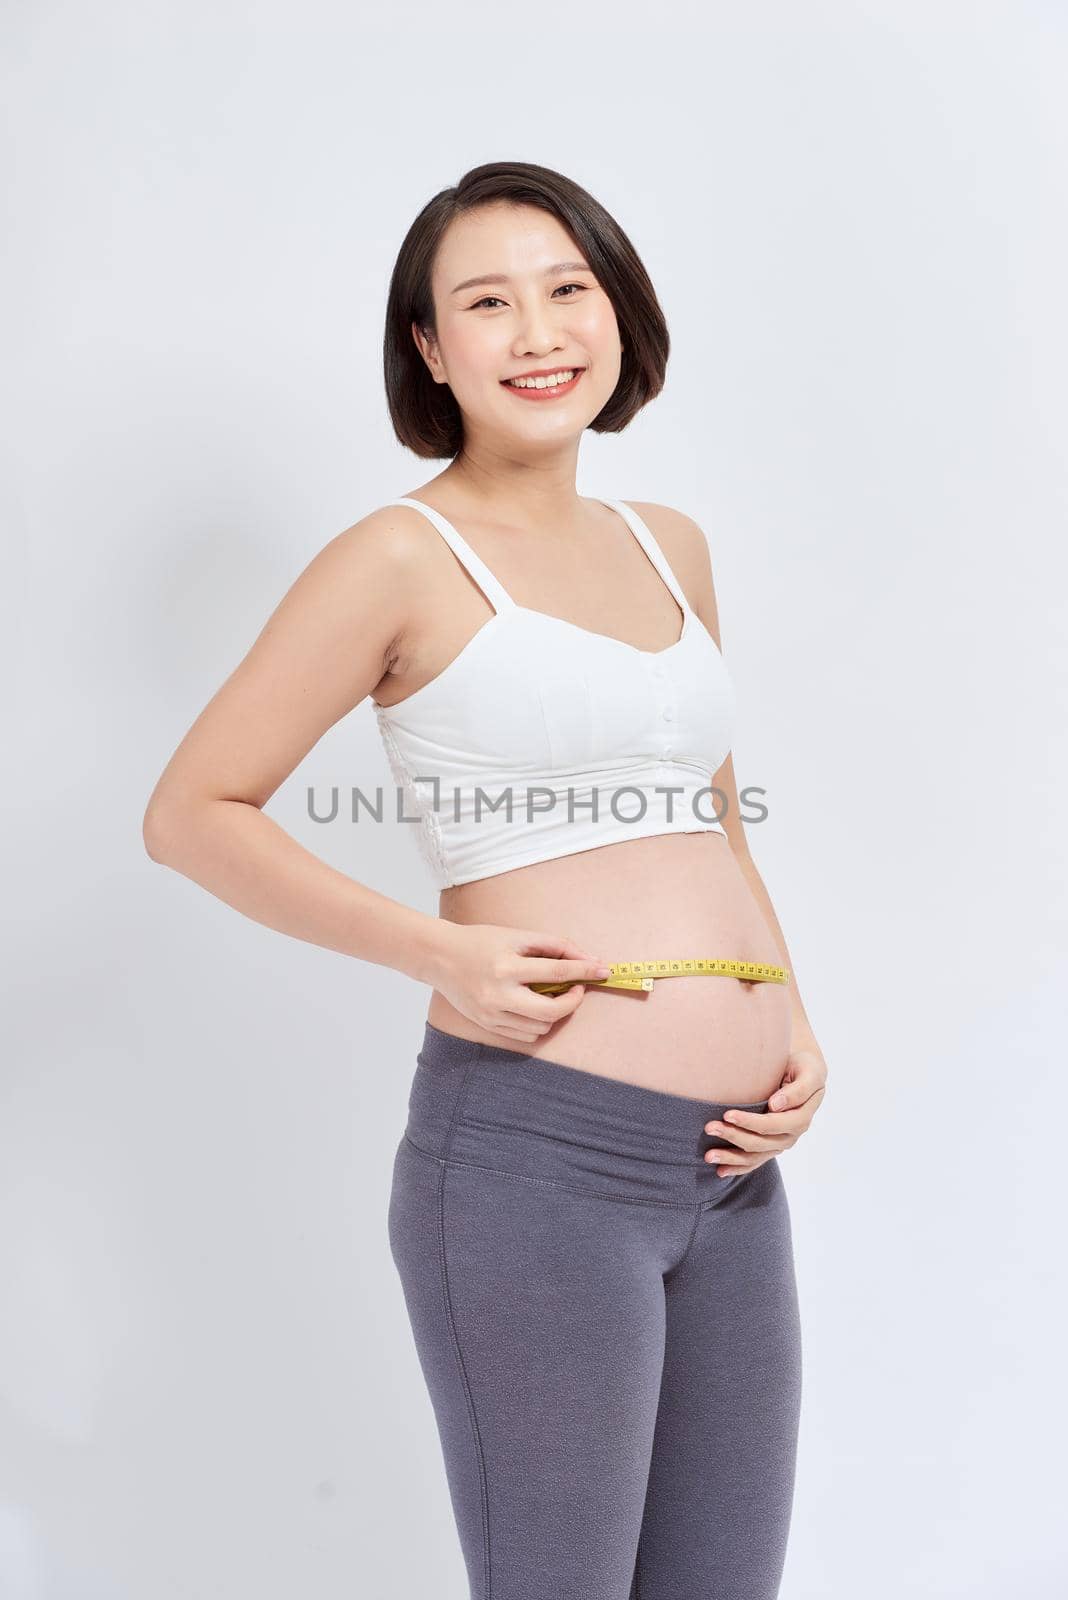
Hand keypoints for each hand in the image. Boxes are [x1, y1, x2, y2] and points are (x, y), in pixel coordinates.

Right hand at [429, 922, 612, 1043]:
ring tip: (550, 993)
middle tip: (577, 988)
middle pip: (551, 1012)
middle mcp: (498, 994)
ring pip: (541, 1027)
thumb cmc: (480, 941)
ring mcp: (491, 1014)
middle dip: (573, 1001)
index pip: (556, 972)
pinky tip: (533, 1005)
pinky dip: (538, 1022)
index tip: (604, 970)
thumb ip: (553, 946)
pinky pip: (526, 1035)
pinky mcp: (487, 1025)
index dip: (584, 971)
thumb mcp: (516, 936)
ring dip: (555, 1012)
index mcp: (506, 967)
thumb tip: (588, 958)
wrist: (439, 957)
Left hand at [702, 1041, 827, 1178]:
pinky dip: (738, 1167)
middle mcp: (792, 1135)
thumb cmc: (804, 1069)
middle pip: (760, 1142)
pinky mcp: (772, 1147)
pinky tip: (720, 1171)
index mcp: (801, 1118)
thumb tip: (775, 1105)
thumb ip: (797, 1090)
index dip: (749, 1122)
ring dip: (731, 1157)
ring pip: (755, 1157)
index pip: (772, 1124)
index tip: (727, 1114)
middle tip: (709, 1127)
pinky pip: (755, 1161)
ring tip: (708, 1155)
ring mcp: (781, 1143)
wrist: (805, 1074)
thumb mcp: (808, 1073)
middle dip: (733, 1136)